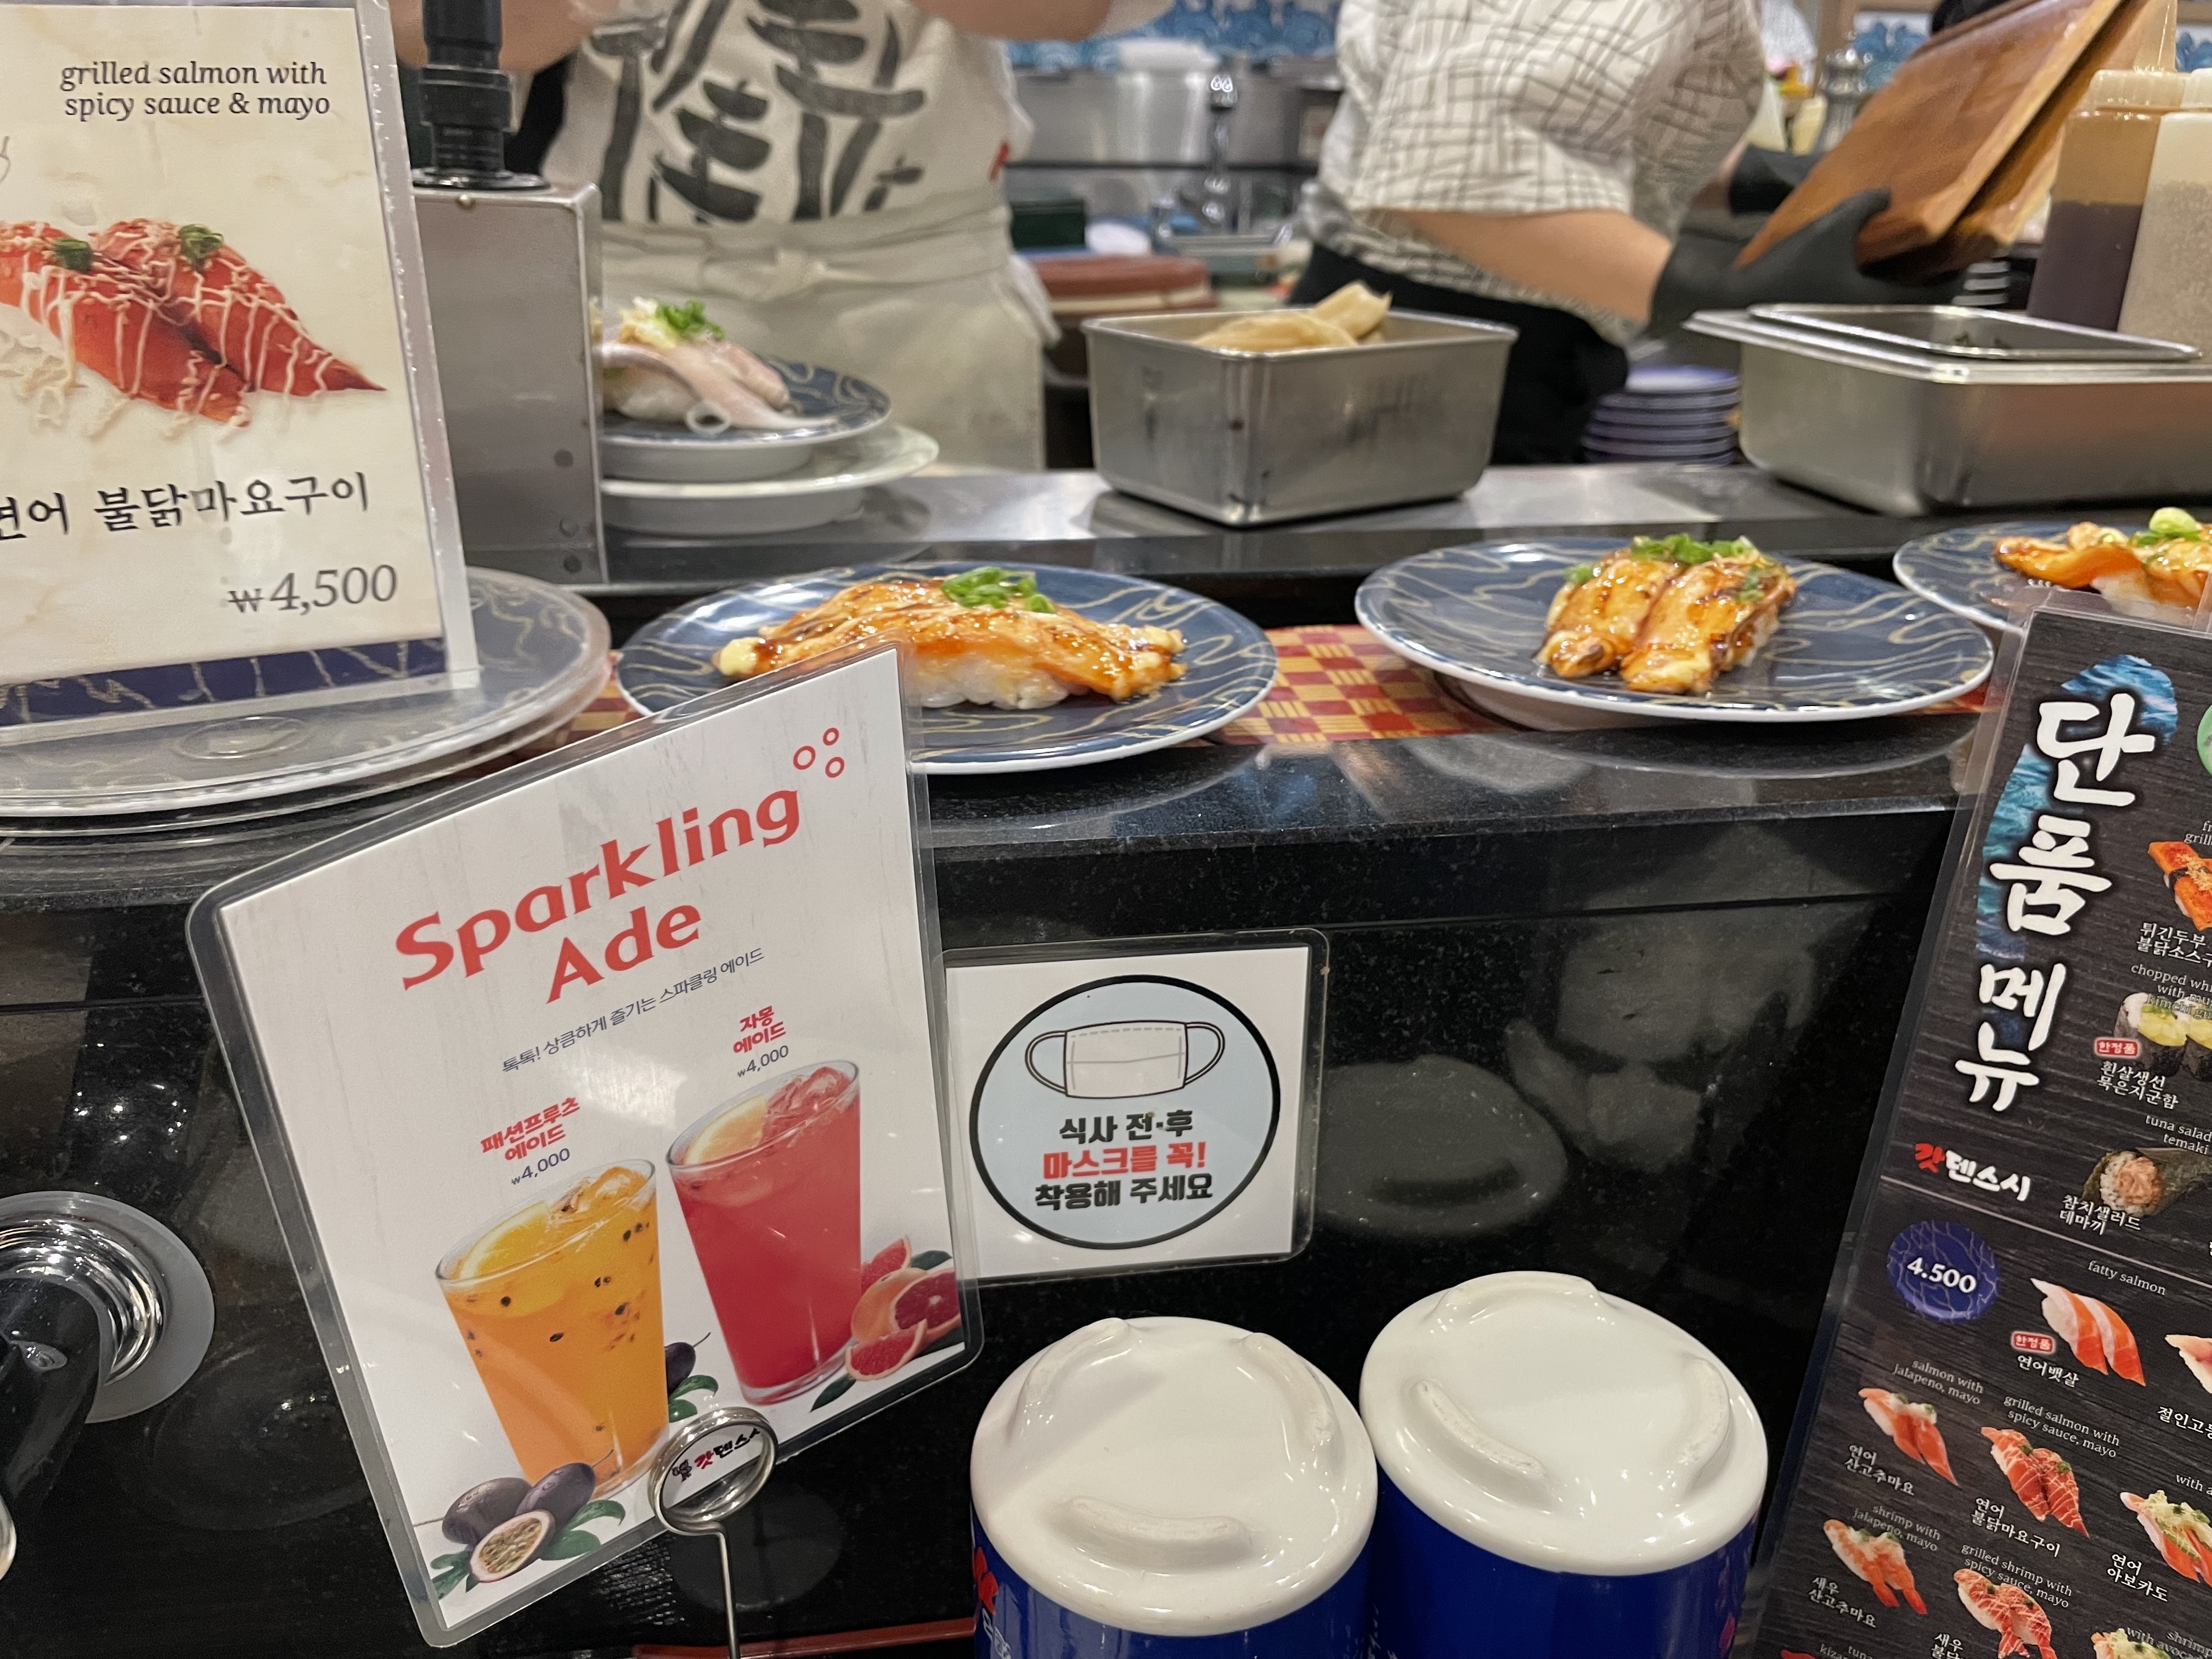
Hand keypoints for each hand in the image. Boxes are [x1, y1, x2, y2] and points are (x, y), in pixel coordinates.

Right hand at [1649, 190, 1961, 333]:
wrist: (1733, 303)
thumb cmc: (1785, 272)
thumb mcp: (1828, 230)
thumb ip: (1863, 209)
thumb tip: (1887, 194)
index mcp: (1878, 303)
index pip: (1937, 296)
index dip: (1955, 275)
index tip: (1963, 256)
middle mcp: (1869, 321)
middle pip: (1916, 303)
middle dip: (1928, 279)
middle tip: (1935, 251)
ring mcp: (1847, 325)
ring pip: (1889, 305)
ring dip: (1899, 283)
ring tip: (1902, 255)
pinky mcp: (1827, 320)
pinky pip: (1865, 302)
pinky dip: (1873, 286)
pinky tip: (1863, 266)